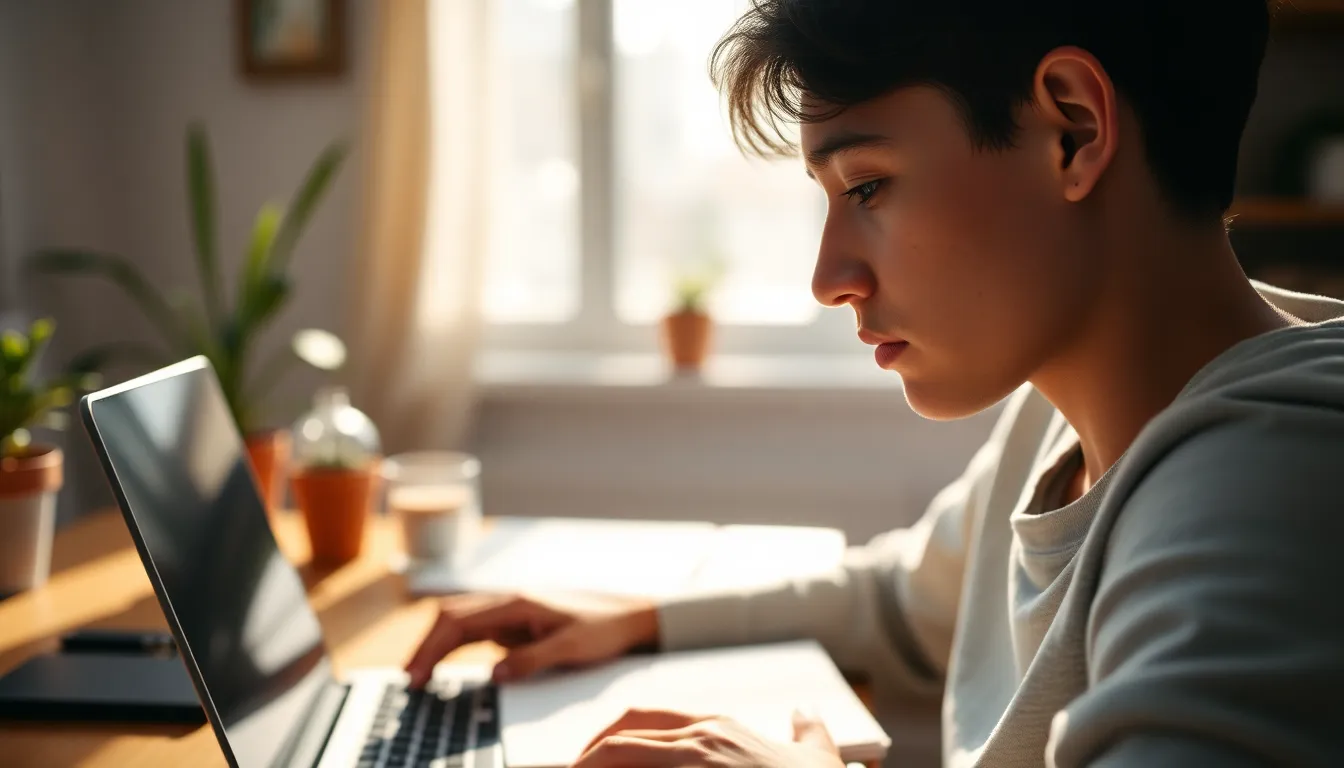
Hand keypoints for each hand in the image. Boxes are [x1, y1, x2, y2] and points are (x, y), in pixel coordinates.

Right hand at [404, 592, 658, 687]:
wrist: (632, 616)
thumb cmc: (606, 628)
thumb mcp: (572, 649)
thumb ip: (532, 660)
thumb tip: (493, 674)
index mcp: (517, 602)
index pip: (458, 621)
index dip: (432, 648)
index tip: (417, 675)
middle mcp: (508, 602)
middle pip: (449, 617)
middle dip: (424, 646)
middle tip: (410, 681)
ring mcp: (510, 611)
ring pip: (458, 621)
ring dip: (435, 645)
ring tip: (419, 677)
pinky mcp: (515, 623)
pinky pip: (475, 631)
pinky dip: (453, 646)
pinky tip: (443, 666)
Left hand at [572, 707, 844, 767]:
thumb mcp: (818, 756)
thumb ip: (807, 731)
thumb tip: (805, 714)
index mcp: (718, 730)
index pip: (642, 720)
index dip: (606, 739)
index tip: (585, 761)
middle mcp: (701, 743)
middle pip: (619, 742)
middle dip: (586, 761)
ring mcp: (697, 766)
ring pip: (619, 758)